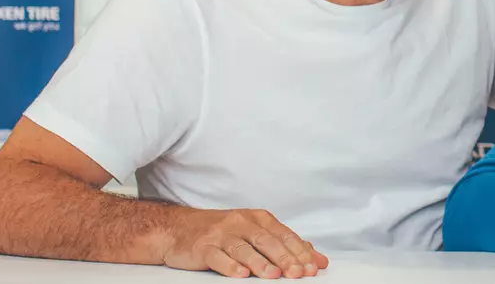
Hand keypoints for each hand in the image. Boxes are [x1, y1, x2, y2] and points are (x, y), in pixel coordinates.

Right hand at [162, 208, 329, 278]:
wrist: (178, 228)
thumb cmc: (221, 232)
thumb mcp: (254, 232)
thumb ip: (284, 245)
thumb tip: (316, 259)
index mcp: (258, 218)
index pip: (284, 235)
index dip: (300, 252)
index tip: (312, 267)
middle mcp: (241, 222)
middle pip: (267, 240)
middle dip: (285, 257)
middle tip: (298, 273)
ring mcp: (221, 233)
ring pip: (244, 248)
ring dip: (260, 262)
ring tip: (273, 275)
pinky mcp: (203, 246)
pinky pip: (218, 256)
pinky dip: (230, 265)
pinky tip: (240, 274)